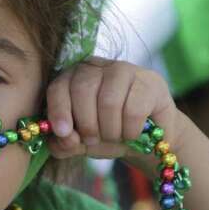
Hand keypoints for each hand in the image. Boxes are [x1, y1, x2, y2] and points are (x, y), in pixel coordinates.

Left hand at [44, 58, 181, 165]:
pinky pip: (134, 110)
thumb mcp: (82, 143)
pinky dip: (130, 131)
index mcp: (74, 76)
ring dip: (110, 131)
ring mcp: (125, 70)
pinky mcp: (150, 82)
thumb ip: (65, 143)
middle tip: (94, 140)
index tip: (64, 133)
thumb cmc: (109, 135)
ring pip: (108, 101)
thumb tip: (61, 138)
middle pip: (83, 90)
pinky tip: (132, 133)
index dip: (59, 110)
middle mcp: (98, 66)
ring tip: (115, 137)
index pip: (59, 86)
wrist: (149, 141)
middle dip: (87, 125)